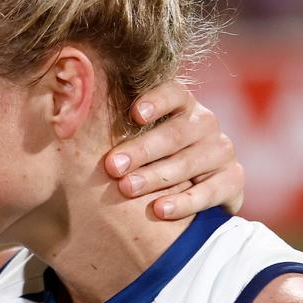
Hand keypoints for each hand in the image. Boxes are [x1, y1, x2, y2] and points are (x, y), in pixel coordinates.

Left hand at [103, 81, 243, 219]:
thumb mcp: (139, 137)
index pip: (173, 93)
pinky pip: (210, 191)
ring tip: (127, 189)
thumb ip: (116, 127)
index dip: (156, 101)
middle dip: (141, 150)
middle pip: (175, 133)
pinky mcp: (233, 179)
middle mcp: (205, 123)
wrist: (198, 187)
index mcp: (182, 104)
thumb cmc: (152, 156)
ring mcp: (221, 151)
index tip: (134, 114)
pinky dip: (184, 202)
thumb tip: (69, 123)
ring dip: (156, 177)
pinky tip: (160, 210)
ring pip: (189, 163)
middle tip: (112, 166)